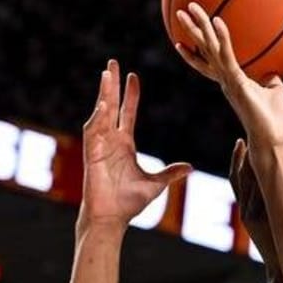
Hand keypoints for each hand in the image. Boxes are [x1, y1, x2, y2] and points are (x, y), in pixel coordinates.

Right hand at [79, 60, 191, 229]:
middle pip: (111, 106)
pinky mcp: (92, 154)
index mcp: (125, 144)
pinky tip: (104, 103)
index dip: (129, 95)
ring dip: (103, 94)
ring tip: (106, 74)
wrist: (112, 218)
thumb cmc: (129, 202)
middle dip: (111, 85)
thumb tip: (189, 168)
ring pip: (101, 113)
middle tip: (111, 63)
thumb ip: (170, 173)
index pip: (127, 113)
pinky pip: (94, 131)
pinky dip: (98, 117)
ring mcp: (100, 146)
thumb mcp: (156, 184)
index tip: (133, 77)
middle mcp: (111, 141)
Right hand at [173, 3, 282, 146]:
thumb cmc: (276, 120)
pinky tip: (217, 21)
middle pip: (203, 50)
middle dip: (192, 31)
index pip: (209, 62)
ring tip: (189, 8)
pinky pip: (228, 56)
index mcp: (231, 81)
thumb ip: (270, 77)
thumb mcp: (274, 91)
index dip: (194, 53)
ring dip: (199, 27)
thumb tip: (275, 67)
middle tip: (181, 11)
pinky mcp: (237, 82)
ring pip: (209, 49)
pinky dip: (223, 38)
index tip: (181, 41)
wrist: (273, 140)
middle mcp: (225, 80)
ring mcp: (229, 81)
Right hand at [229, 138, 279, 272]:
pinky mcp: (251, 221)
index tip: (241, 141)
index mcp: (250, 212)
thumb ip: (274, 208)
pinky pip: (248, 194)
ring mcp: (248, 215)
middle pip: (239, 177)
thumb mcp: (277, 225)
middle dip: (240, 157)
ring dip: (244, 163)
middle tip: (243, 136)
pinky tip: (253, 161)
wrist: (281, 272)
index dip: (238, 160)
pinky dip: (248, 177)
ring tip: (246, 142)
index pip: (238, 180)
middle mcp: (246, 211)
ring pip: (243, 184)